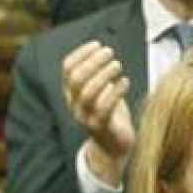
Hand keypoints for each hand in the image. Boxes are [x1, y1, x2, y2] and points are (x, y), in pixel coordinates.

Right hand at [61, 41, 135, 186]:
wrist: (114, 149)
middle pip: (77, 78)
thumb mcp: (103, 92)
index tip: (98, 44)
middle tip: (110, 53)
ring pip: (88, 92)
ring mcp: (85, 117)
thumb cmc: (111, 116)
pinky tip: (125, 82)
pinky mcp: (100, 128)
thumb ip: (100, 75)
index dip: (81, 53)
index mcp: (71, 93)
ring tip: (118, 66)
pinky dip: (115, 92)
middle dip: (93, 61)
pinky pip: (104, 108)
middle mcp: (74, 105)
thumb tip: (106, 52)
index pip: (67, 69)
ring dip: (104, 75)